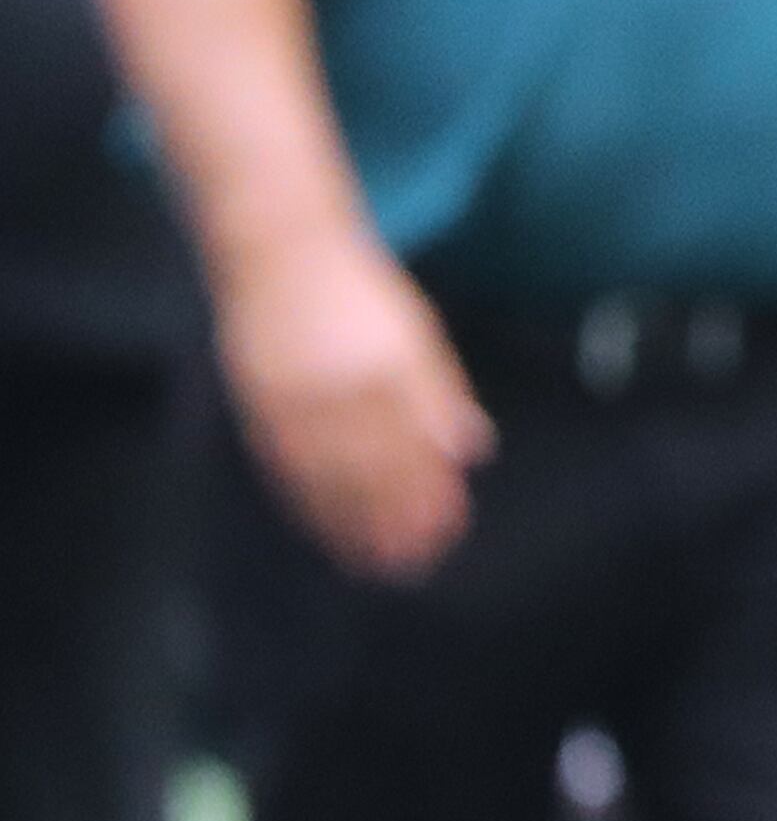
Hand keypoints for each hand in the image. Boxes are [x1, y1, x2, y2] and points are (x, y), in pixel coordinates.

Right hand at [217, 229, 494, 582]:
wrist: (281, 255)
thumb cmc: (361, 292)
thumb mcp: (417, 333)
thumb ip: (441, 393)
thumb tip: (472, 449)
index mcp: (387, 368)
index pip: (416, 449)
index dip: (431, 495)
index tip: (448, 531)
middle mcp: (339, 391)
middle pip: (372, 474)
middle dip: (395, 523)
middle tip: (416, 565)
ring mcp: (293, 403)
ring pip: (328, 481)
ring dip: (353, 528)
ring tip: (376, 564)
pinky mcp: (259, 410)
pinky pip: (288, 471)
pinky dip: (310, 506)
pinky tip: (328, 530)